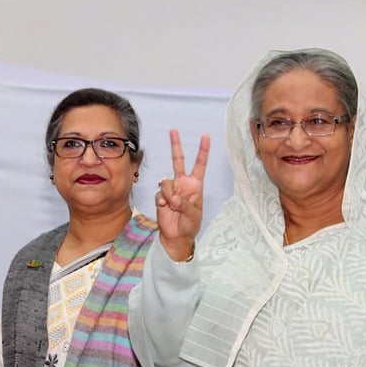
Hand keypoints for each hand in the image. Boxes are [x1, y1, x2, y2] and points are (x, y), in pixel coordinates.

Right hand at [156, 129, 209, 260]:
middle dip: (175, 145)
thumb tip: (173, 198)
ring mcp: (171, 189)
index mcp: (196, 185)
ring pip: (166, 182)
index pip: (200, 165)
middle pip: (178, 160)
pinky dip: (163, 201)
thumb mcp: (194, 214)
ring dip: (169, 194)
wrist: (176, 236)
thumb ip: (185, 204)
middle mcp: (183, 183)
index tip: (206, 136)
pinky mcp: (161, 196)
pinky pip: (159, 193)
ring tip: (173, 205)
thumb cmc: (190, 225)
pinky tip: (165, 208)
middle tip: (173, 130)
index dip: (203, 151)